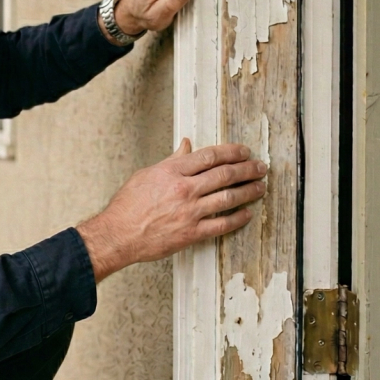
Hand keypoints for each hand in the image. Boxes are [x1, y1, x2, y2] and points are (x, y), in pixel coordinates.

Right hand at [76, 139, 266, 281]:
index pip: (210, 156)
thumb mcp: (147, 174)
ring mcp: (189, 212)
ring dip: (248, 191)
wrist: (118, 234)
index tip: (244, 151)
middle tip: (261, 167)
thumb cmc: (128, 205)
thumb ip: (171, 160)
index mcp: (172, 171)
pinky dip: (238, 219)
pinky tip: (247, 213)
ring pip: (228, 198)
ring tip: (260, 187)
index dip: (232, 152)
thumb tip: (186, 145)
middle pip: (225, 174)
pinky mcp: (191, 233)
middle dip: (247, 169)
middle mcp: (184, 189)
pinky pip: (222, 225)